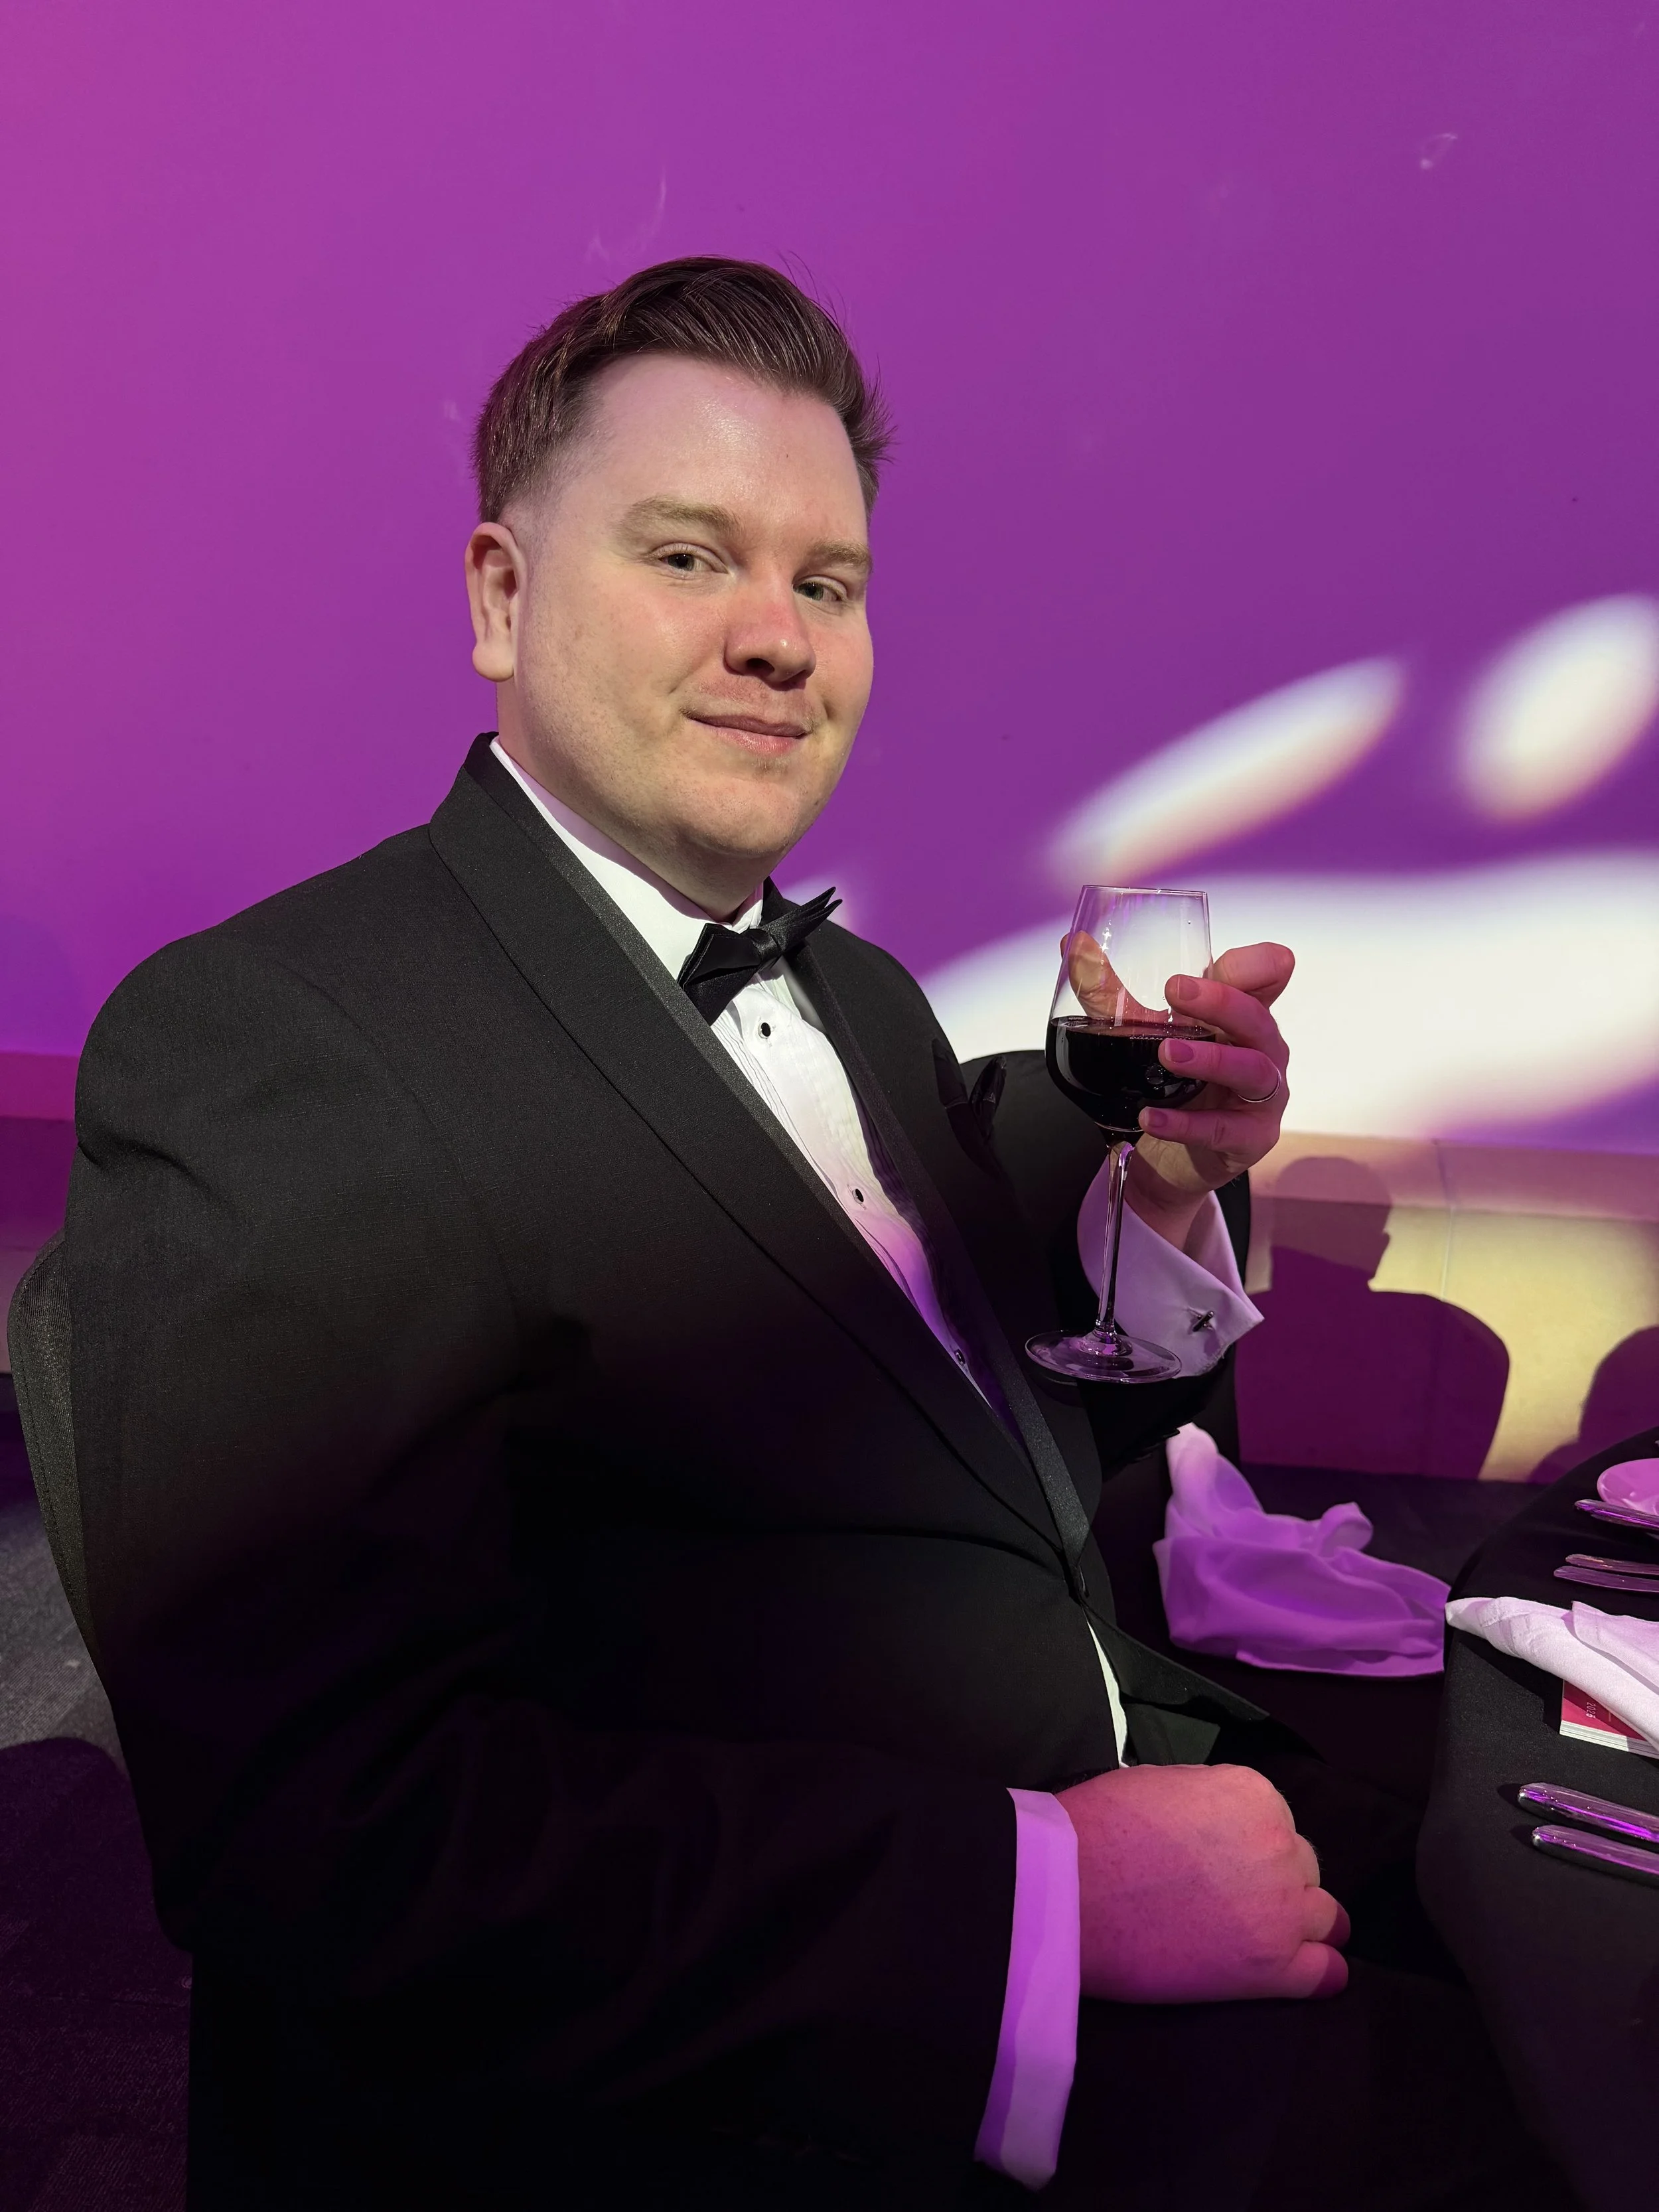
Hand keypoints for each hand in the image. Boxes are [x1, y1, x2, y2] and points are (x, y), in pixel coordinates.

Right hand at [1056, 1762, 1348, 2003]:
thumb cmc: (1098, 1829)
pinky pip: (1326, 1972)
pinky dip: (1318, 1972)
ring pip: (1324, 1916)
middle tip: (1229, 1898)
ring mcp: (1282, 1908)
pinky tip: (1298, 1972)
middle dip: (1273, 1880)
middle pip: (1301, 1866)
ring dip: (1297, 1923)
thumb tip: (1213, 1821)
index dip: (1246, 1843)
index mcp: (1253, 1794)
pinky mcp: (1271, 1967)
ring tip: (1260, 1936)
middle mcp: (1280, 1845)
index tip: (1219, 1861)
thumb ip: (1206, 1800)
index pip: (1276, 1821)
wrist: (1069, 1891)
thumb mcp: (1159, 1782)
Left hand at [1130, 940, 1293, 1210]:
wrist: (1164, 1157)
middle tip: (1175, 992)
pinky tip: (1151, 1116)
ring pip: (1252, 1069)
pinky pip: (1223, 1129)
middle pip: (1258, 1017)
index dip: (1257, 964)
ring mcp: (1262, 1096)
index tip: (1219, 961)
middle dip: (1221, 1001)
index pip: (1268, 977)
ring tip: (1167, 1054)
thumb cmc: (1169, 1084)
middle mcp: (1260, 1050)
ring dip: (1210, 1059)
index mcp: (1240, 1016)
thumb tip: (1074, 946)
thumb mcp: (1142, 1035)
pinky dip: (1186, 1123)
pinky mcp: (1251, 1138)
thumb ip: (1111, 993)